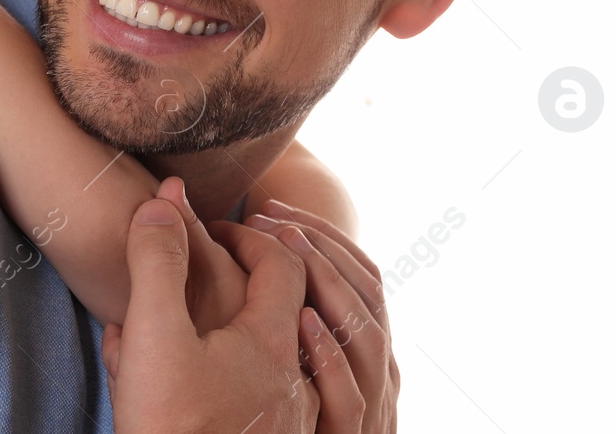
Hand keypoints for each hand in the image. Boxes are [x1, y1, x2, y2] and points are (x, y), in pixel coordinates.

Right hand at [102, 184, 319, 433]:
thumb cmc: (172, 429)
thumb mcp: (155, 335)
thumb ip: (158, 263)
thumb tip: (162, 202)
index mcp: (273, 342)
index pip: (282, 263)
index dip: (249, 235)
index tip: (211, 229)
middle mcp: (293, 381)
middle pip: (289, 307)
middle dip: (249, 276)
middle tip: (211, 262)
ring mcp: (286, 423)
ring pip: (274, 358)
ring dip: (244, 327)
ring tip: (200, 318)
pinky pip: (264, 400)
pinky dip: (239, 374)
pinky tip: (196, 381)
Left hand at [238, 200, 398, 433]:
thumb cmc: (276, 407)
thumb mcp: (290, 347)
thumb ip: (281, 302)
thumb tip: (239, 238)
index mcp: (364, 340)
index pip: (361, 272)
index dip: (321, 234)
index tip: (269, 207)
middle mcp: (376, 366)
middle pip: (368, 293)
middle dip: (323, 249)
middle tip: (272, 220)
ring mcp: (370, 402)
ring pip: (367, 337)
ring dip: (330, 287)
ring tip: (289, 249)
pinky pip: (350, 396)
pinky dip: (329, 355)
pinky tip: (301, 321)